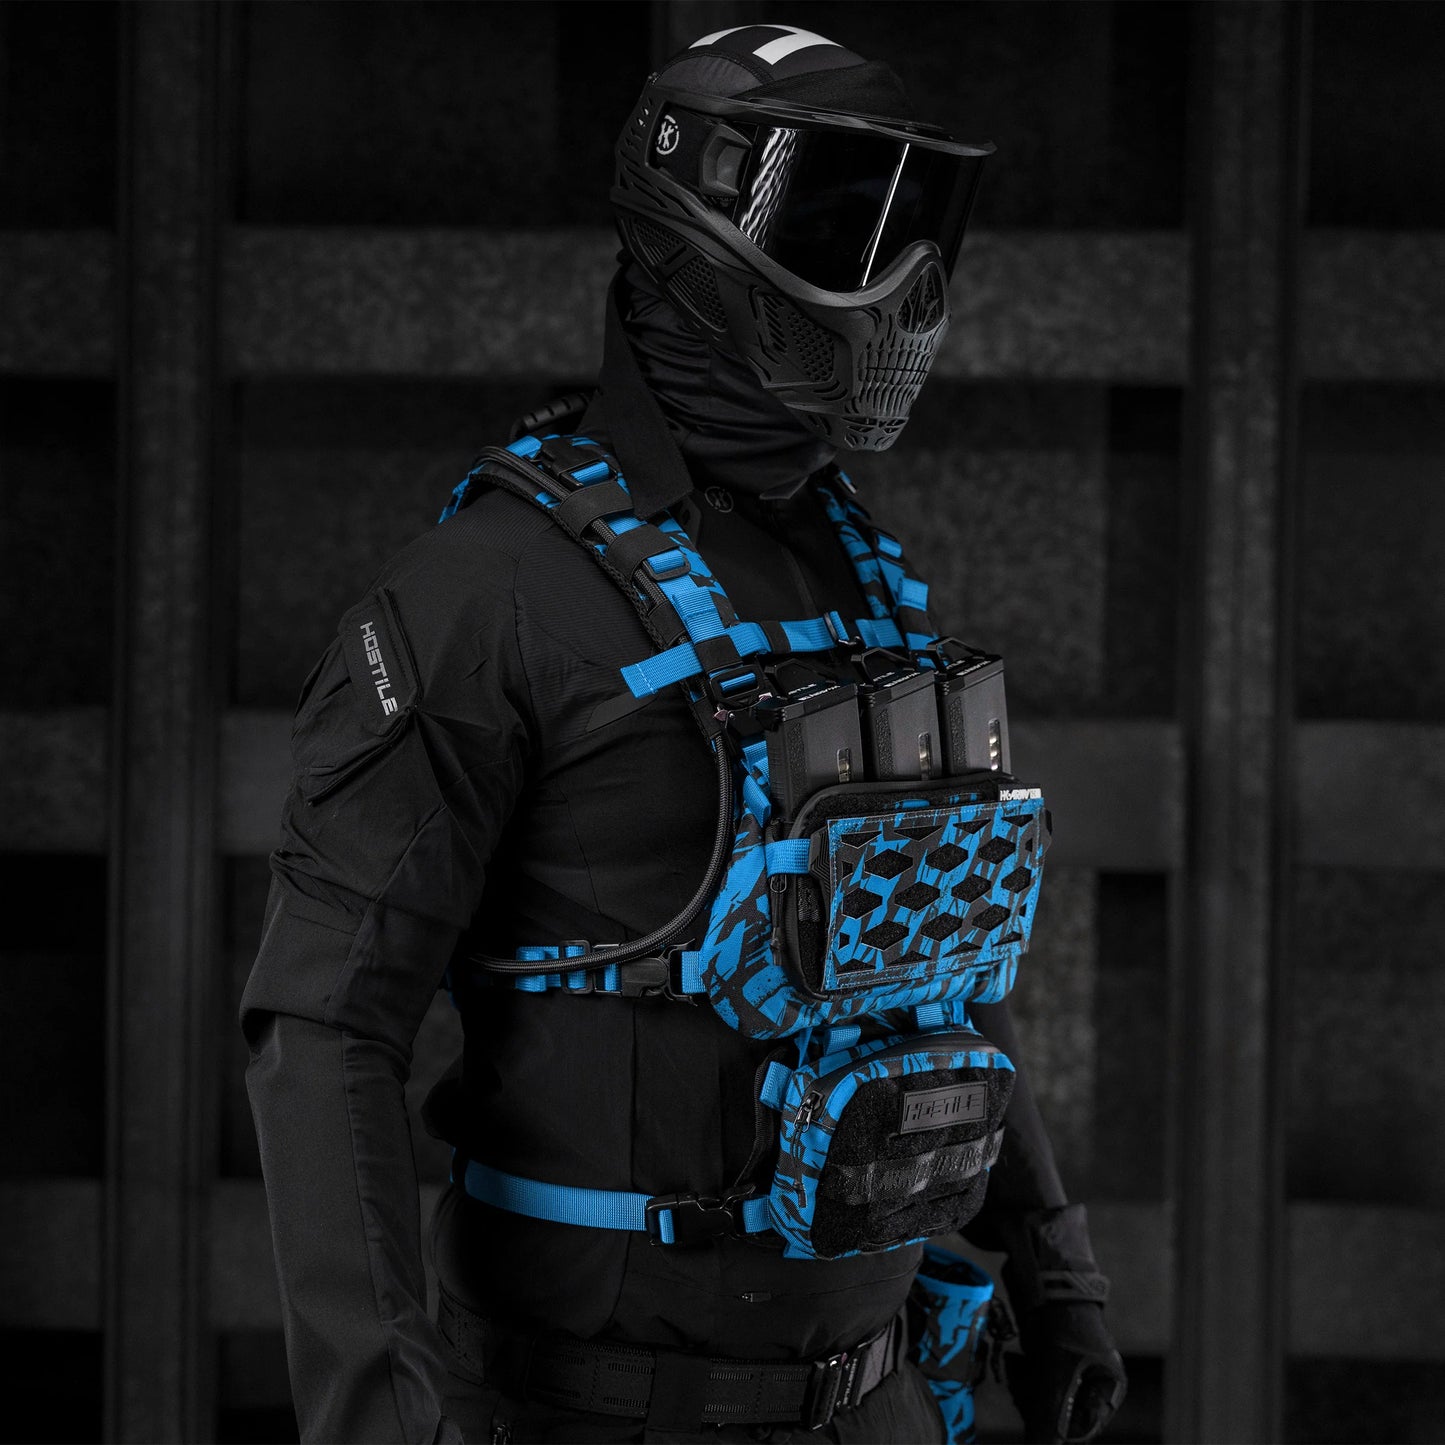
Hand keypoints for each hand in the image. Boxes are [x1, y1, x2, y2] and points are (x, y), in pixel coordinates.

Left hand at [1004, 1300, 1125, 1443]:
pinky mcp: (1049, 1361)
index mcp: (1107, 1389)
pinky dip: (1022, 1377)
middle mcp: (1090, 1384)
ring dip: (1026, 1390)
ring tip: (1017, 1369)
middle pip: (1061, 1416)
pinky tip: (1016, 1362)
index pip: (1082, 1429)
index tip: (1036, 1424)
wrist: (1049, 1280)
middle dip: (1037, 1406)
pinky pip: (1033, 1383)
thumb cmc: (1066, 1324)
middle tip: (1021, 1389)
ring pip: (1043, 1401)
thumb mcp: (1059, 1370)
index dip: (1058, 1432)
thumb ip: (1050, 1412)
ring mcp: (1068, 1372)